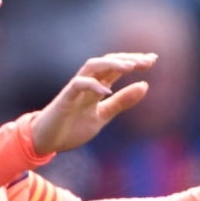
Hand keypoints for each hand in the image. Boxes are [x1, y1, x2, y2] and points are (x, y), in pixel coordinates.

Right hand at [29, 53, 155, 156]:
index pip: (116, 68)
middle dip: (128, 59)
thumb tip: (144, 85)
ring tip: (130, 67)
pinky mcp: (64, 99)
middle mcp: (87, 83)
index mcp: (97, 87)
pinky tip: (107, 90)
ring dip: (111, 64)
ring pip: (92, 66)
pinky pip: (77, 85)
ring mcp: (75, 89)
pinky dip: (92, 85)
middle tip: (149, 60)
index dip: (134, 62)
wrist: (47, 141)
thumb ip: (121, 102)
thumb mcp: (103, 115)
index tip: (153, 60)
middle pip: (107, 62)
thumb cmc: (72, 127)